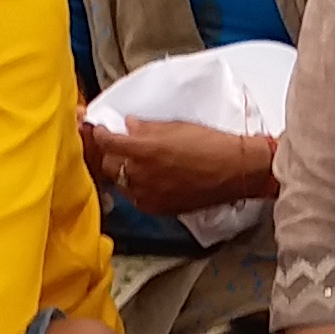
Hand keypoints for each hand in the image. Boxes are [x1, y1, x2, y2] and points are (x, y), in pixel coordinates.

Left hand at [81, 117, 275, 218]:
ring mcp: (147, 194)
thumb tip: (128, 126)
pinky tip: (147, 178)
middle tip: (117, 145)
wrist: (234, 170)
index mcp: (143, 150)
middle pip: (107, 164)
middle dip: (110, 153)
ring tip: (133, 162)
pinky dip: (135, 187)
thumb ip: (146, 128)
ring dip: (121, 172)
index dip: (100, 134)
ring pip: (119, 183)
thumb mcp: (176, 126)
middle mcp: (140, 174)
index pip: (106, 142)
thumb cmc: (210, 144)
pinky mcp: (156, 208)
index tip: (100, 130)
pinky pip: (134, 197)